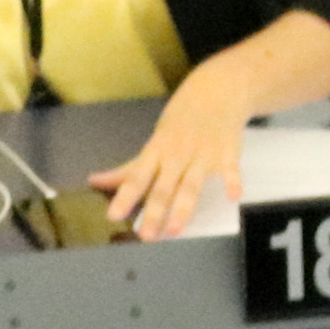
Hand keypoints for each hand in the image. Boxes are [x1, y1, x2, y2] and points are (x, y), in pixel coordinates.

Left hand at [90, 63, 251, 239]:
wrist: (216, 92)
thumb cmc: (180, 122)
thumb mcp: (154, 142)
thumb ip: (130, 168)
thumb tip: (95, 181)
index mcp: (157, 151)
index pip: (137, 177)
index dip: (125, 196)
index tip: (113, 215)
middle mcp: (177, 154)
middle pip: (163, 186)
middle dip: (154, 211)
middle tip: (146, 237)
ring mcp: (203, 154)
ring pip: (191, 184)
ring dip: (184, 207)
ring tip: (175, 229)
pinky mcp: (227, 153)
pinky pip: (230, 169)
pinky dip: (232, 181)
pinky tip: (233, 196)